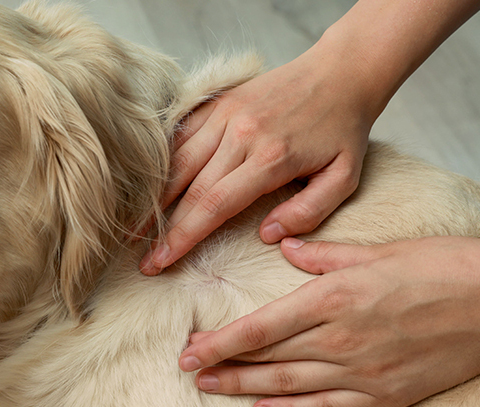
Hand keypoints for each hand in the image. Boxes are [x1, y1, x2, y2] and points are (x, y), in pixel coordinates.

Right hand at [139, 44, 374, 275]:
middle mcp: (241, 134)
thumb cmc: (344, 130)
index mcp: (270, 158)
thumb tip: (267, 236)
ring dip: (154, 199)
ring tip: (135, 228)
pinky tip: (151, 188)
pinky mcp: (219, 103)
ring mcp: (226, 115)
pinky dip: (163, 163)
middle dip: (163, 229)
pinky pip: (182, 136)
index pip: (214, 205)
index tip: (161, 261)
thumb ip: (309, 212)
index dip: (183, 237)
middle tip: (144, 260)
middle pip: (189, 189)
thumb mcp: (344, 178)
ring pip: (178, 162)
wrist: (342, 72)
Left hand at [179, 236, 479, 406]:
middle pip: (267, 357)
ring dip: (245, 388)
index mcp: (334, 298)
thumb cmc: (441, 267)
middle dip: (223, 364)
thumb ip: (323, 255)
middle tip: (189, 370)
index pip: (260, 326)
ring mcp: (361, 372)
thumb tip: (285, 247)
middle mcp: (340, 339)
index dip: (220, 342)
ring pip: (288, 384)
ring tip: (212, 389)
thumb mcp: (376, 250)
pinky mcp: (383, 395)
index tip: (188, 350)